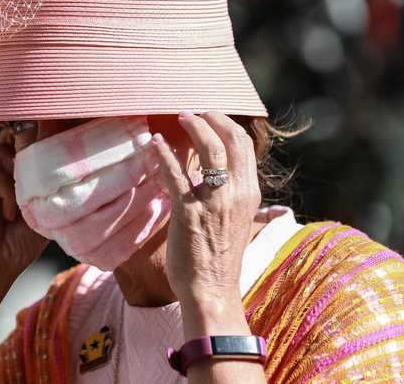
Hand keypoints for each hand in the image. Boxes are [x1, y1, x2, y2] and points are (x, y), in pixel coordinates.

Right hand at [0, 127, 48, 286]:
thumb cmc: (17, 243)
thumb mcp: (39, 207)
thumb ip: (43, 180)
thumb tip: (52, 151)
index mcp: (8, 171)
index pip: (20, 139)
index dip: (35, 138)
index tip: (51, 144)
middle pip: (12, 139)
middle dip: (29, 154)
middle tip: (38, 181)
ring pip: (4, 153)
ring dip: (21, 178)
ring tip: (23, 206)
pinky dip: (8, 194)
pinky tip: (9, 216)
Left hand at [150, 111, 260, 307]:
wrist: (212, 290)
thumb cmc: (222, 258)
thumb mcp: (241, 221)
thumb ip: (238, 197)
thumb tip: (232, 180)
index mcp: (250, 193)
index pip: (244, 146)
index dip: (227, 125)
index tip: (211, 116)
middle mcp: (236, 193)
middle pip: (229, 140)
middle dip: (211, 118)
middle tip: (193, 112)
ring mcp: (213, 201)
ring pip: (208, 149)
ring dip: (193, 127)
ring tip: (179, 117)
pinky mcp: (188, 211)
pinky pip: (174, 173)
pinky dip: (163, 154)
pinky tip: (154, 143)